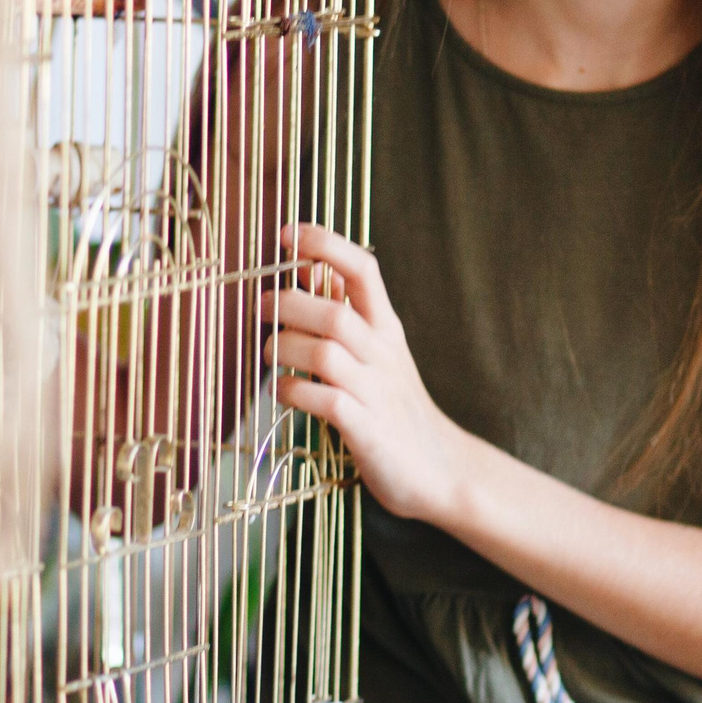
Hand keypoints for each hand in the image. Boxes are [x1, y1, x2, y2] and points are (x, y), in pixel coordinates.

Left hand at [259, 223, 471, 527]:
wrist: (441, 469)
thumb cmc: (394, 406)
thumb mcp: (376, 351)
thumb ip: (344, 313)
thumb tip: (304, 269)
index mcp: (387, 328)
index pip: (362, 269)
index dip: (324, 244)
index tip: (287, 233)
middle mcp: (383, 354)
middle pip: (334, 312)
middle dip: (289, 304)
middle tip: (260, 307)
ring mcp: (377, 392)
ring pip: (326, 353)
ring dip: (286, 347)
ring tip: (270, 353)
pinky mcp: (367, 430)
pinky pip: (327, 401)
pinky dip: (296, 391)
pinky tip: (284, 391)